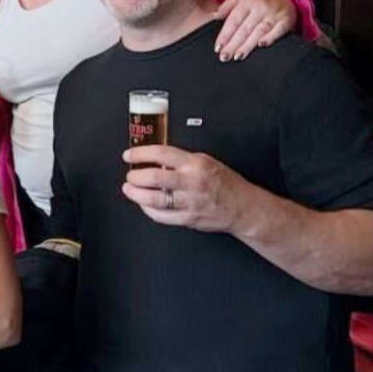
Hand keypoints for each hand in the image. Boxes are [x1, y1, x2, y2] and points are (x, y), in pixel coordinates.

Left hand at [121, 145, 248, 232]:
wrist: (243, 207)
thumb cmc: (225, 183)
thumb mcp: (206, 161)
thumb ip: (181, 160)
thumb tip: (155, 158)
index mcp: (195, 164)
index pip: (161, 154)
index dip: (140, 153)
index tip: (129, 155)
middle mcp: (191, 182)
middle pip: (153, 177)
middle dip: (135, 176)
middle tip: (130, 175)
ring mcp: (189, 202)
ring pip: (153, 199)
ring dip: (135, 194)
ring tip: (129, 189)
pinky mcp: (187, 218)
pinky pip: (160, 216)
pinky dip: (147, 209)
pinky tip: (144, 204)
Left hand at [214, 0, 295, 60]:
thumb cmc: (256, 1)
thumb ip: (226, 7)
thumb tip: (213, 17)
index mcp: (247, 1)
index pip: (233, 21)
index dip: (225, 35)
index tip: (217, 48)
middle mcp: (260, 7)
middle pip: (245, 28)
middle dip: (233, 44)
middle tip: (224, 57)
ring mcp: (274, 14)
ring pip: (259, 31)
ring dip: (248, 45)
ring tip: (238, 56)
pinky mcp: (286, 20)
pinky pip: (279, 30)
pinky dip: (271, 37)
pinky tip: (262, 45)